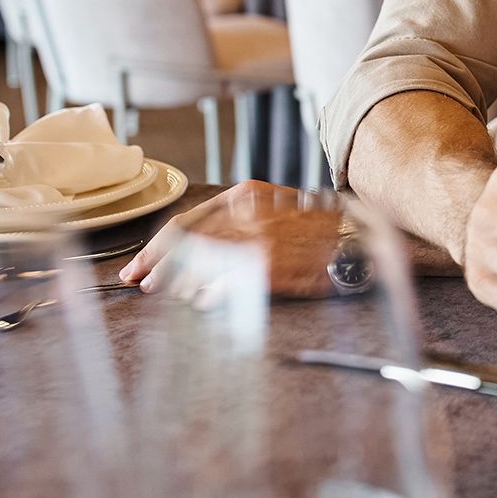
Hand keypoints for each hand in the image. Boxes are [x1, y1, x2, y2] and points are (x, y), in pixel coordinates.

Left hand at [119, 180, 345, 299]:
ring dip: (177, 284)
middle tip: (140, 283)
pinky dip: (206, 297)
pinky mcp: (266, 268)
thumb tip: (192, 244)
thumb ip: (240, 215)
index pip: (186, 221)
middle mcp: (248, 215)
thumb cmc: (318, 225)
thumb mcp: (276, 204)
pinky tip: (202, 302)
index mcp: (247, 195)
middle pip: (184, 244)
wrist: (358, 239)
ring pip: (197, 267)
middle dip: (156, 267)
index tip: (138, 264)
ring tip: (169, 295)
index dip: (155, 245)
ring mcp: (256, 241)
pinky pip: (222, 288)